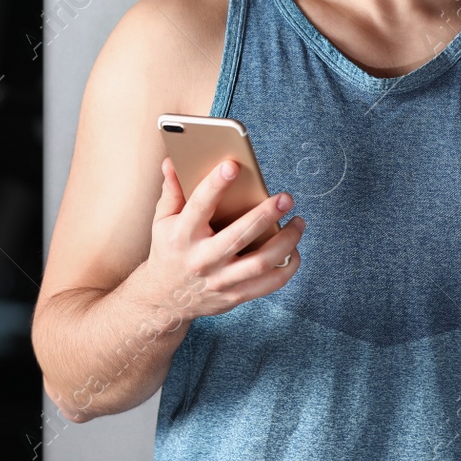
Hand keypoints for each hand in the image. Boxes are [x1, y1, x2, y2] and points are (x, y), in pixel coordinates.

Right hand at [141, 156, 303, 320]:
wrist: (166, 299)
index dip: (215, 185)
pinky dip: (287, 267)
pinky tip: (294, 250)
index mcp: (182, 236)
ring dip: (285, 242)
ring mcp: (220, 280)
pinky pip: (268, 284)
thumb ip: (171, 191)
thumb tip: (171, 161)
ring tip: (298, 222)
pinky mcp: (235, 296)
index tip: (233, 165)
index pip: (199, 206)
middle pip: (239, 236)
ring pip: (260, 263)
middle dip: (265, 215)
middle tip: (286, 198)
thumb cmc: (169, 251)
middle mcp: (202, 259)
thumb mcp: (162, 221)